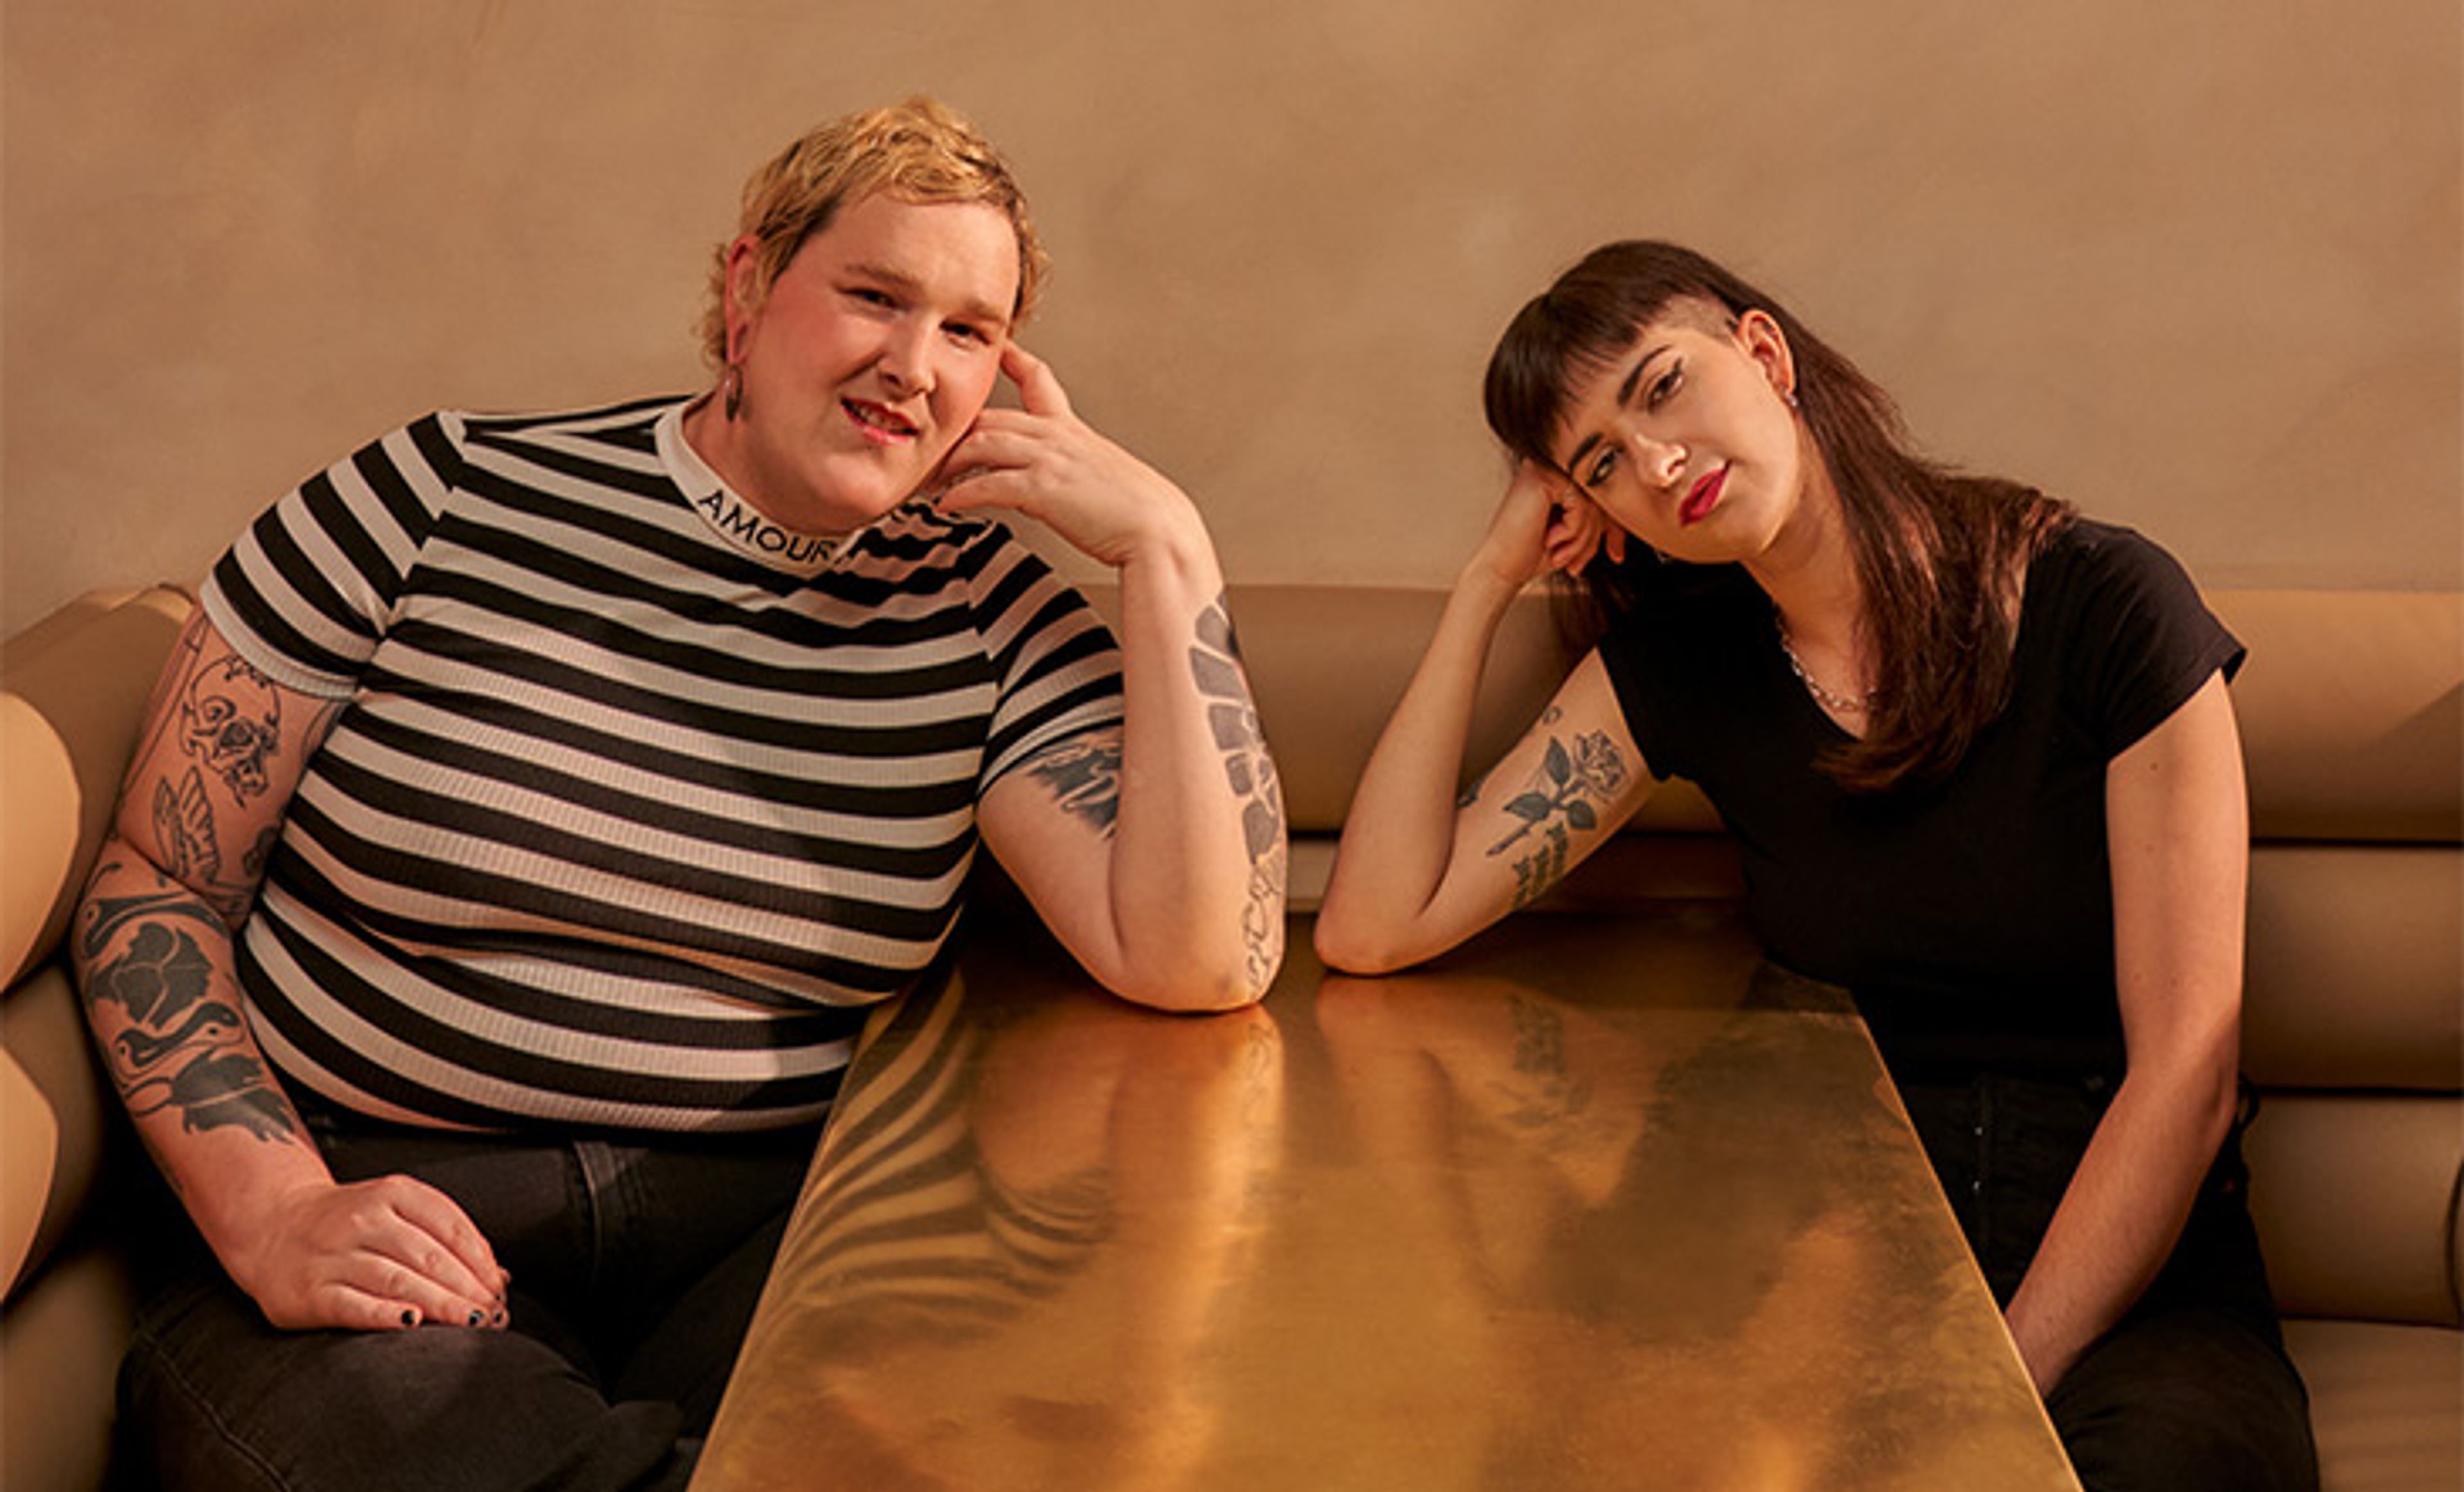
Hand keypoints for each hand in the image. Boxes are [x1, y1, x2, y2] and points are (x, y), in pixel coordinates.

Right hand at [213, 1174, 510, 1332]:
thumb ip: (446, 1238)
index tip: (500, 1291)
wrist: (271, 1224)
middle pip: (429, 1257)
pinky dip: (385, 1315)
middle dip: (468, 1290)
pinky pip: (353, 1304)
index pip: (451, 1227)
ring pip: (398, 1280)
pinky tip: (413, 1324)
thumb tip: (500, 1279)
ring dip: (442, 1305)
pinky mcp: (309, 1290)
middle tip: (494, 1316)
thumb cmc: (350, 1225)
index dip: (482, 1262)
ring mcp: (334, 1254)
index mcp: (393, 1193)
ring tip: (472, 1324)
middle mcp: (363, 1219)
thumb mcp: (397, 1212)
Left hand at [936, 343, 1204, 568]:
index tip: (1001, 347)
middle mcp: (1058, 437)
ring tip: (931, 481)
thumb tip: (1058, 488)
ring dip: (950, 464)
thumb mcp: (1105, 479)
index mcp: (1073, 432)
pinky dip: (962, 495)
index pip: (1040, 382)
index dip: (1016, 360)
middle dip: (957, 435)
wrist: (1159, 530)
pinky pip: (988, 485)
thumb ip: (1075, 473)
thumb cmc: (1138, 514)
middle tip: (933, 452)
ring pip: (982, 445)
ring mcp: (1049, 460)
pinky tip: (947, 506)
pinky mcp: (1042, 488)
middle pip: (991, 419)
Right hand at [1467, 463, 1627, 593]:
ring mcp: (1546, 468)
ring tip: (1562, 555)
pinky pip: (1582, 503)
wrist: (1501, 568)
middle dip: (1595, 536)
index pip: (1602, 493)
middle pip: (1601, 496)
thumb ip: (1600, 517)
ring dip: (1583, 537)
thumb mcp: (1578, 533)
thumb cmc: (1532, 552)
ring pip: (1594, 501)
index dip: (1613, 527)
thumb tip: (1637, 515)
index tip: (1616, 553)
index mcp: (1559, 474)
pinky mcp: (1543, 478)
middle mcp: (1552, 465)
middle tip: (1578, 562)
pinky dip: (1573, 530)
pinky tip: (1551, 540)